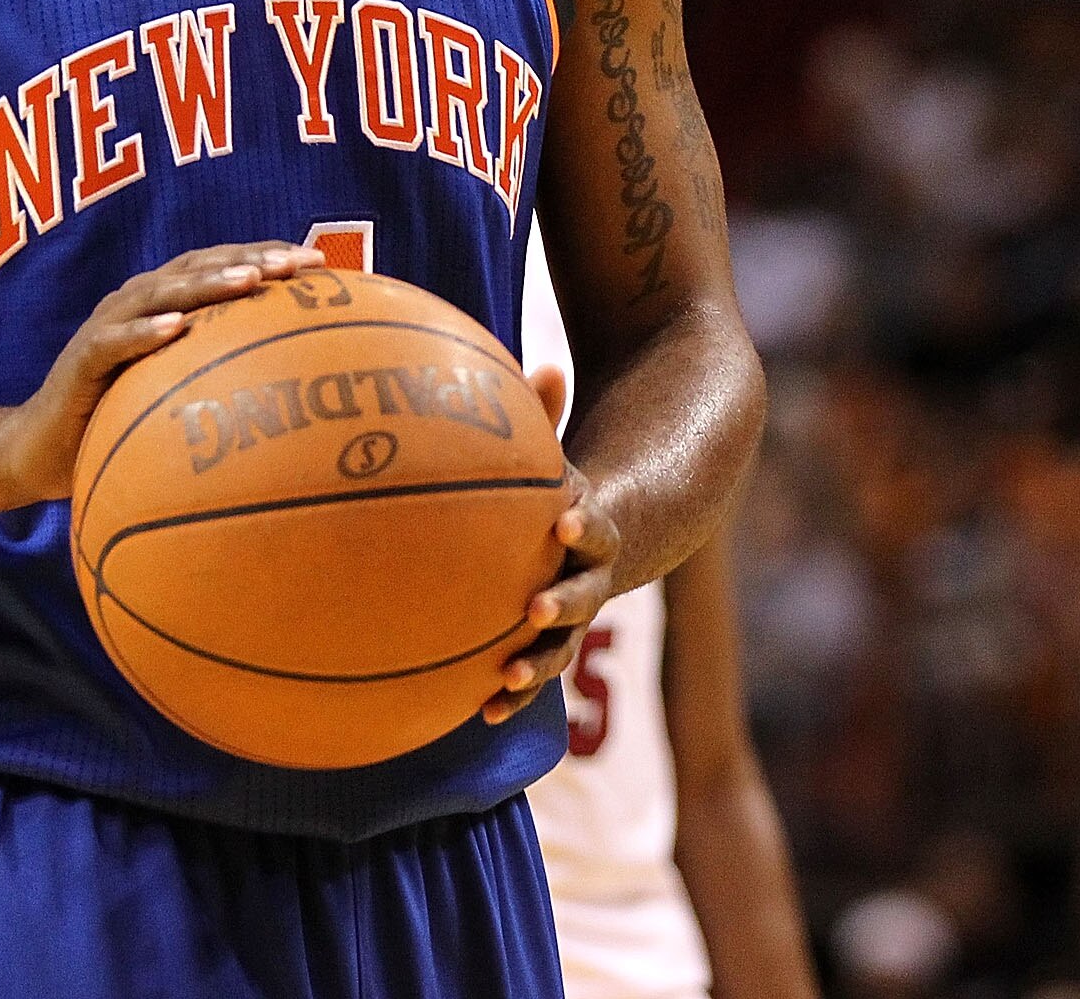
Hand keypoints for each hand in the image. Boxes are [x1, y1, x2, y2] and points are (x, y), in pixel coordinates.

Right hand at [0, 240, 322, 506]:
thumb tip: (296, 397)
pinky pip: (114, 342)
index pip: (222, 267)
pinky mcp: (82, 360)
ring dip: (205, 284)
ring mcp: (108, 327)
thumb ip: (221, 381)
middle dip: (248, 259)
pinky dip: (144, 332)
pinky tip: (177, 328)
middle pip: (198, 268)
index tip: (319, 263)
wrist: (40, 452)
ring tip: (247, 281)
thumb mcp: (179, 398)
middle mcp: (138, 303)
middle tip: (295, 263)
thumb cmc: (118, 423)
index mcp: (166, 304)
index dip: (267, 258)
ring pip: (160, 292)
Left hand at [484, 365, 619, 725]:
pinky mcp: (546, 643)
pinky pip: (531, 672)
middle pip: (585, 595)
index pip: (595, 526)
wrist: (601, 540)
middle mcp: (590, 578)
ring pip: (560, 647)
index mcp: (593, 529)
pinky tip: (477, 713)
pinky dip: (509, 694)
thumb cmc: (562, 488)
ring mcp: (571, 617)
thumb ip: (546, 417)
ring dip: (536, 665)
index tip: (565, 519)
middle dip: (561, 603)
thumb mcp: (558, 453)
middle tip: (534, 608)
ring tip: (505, 679)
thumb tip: (544, 366)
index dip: (584, 525)